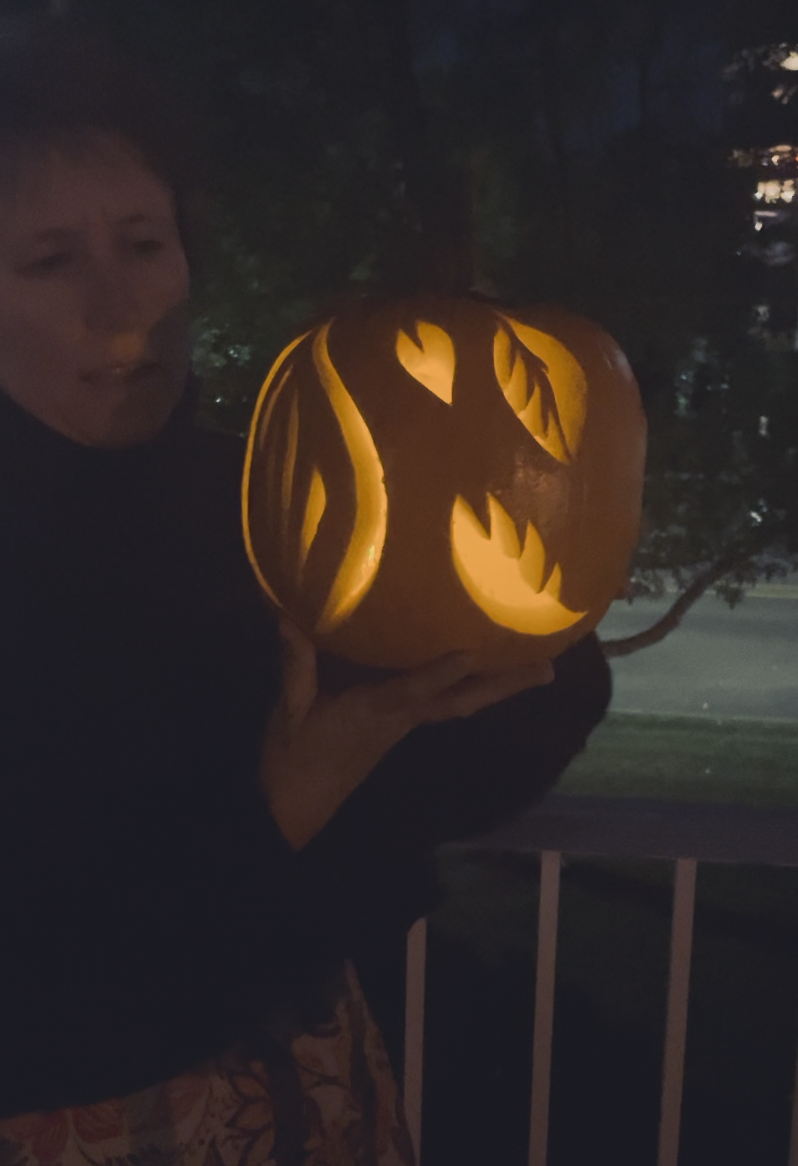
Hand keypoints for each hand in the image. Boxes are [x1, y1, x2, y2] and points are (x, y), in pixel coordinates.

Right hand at [260, 620, 553, 849]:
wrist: (295, 809)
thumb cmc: (293, 759)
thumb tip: (290, 617)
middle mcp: (400, 718)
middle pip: (461, 702)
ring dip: (497, 688)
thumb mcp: (288, 710)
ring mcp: (404, 725)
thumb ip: (296, 665)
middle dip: (504, 686)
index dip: (439, 674)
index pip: (412, 692)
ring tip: (537, 668)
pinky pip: (443, 703)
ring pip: (458, 704)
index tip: (470, 654)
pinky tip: (482, 672)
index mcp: (374, 713)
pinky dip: (468, 687)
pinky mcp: (399, 726)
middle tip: (548, 670)